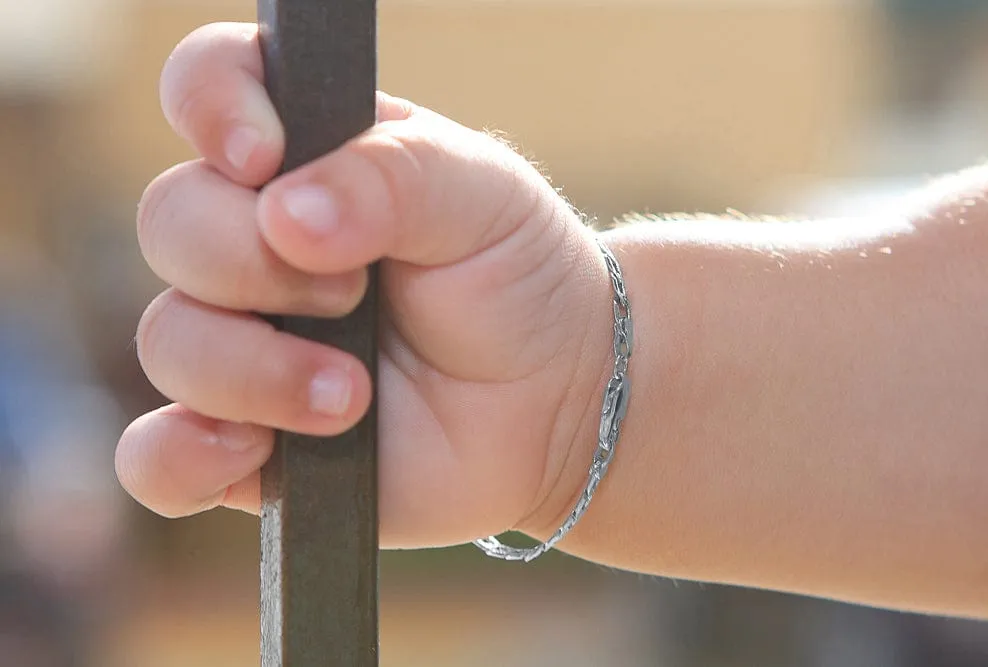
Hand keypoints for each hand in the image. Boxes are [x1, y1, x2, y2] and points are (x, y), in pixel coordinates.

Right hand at [115, 22, 611, 549]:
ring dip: (256, 371)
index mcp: (307, 159)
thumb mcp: (483, 196)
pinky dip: (183, 457)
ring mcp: (245, 344)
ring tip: (354, 396)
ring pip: (167, 341)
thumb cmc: (516, 277)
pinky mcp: (248, 440)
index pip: (211, 87)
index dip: (213, 105)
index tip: (264, 159)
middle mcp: (256, 244)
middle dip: (255, 263)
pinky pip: (158, 457)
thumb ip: (391, 179)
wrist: (555, 399)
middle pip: (172, 222)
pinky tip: (254, 453)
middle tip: (356, 294)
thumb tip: (283, 217)